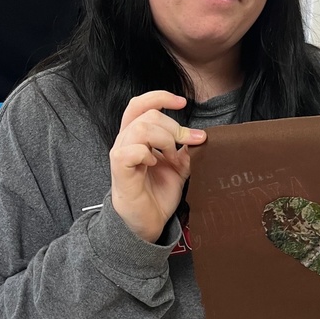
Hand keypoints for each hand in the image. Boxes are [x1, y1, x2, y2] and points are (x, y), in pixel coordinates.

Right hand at [110, 91, 205, 242]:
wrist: (148, 221)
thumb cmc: (158, 193)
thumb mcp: (179, 168)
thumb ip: (186, 151)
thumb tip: (199, 136)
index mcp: (138, 136)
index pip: (141, 104)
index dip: (161, 97)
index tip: (182, 102)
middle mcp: (126, 140)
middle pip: (148, 114)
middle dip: (173, 126)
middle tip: (184, 144)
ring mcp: (121, 154)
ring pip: (141, 128)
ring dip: (163, 140)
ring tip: (170, 156)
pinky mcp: (120, 169)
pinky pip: (132, 150)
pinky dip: (149, 154)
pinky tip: (154, 164)